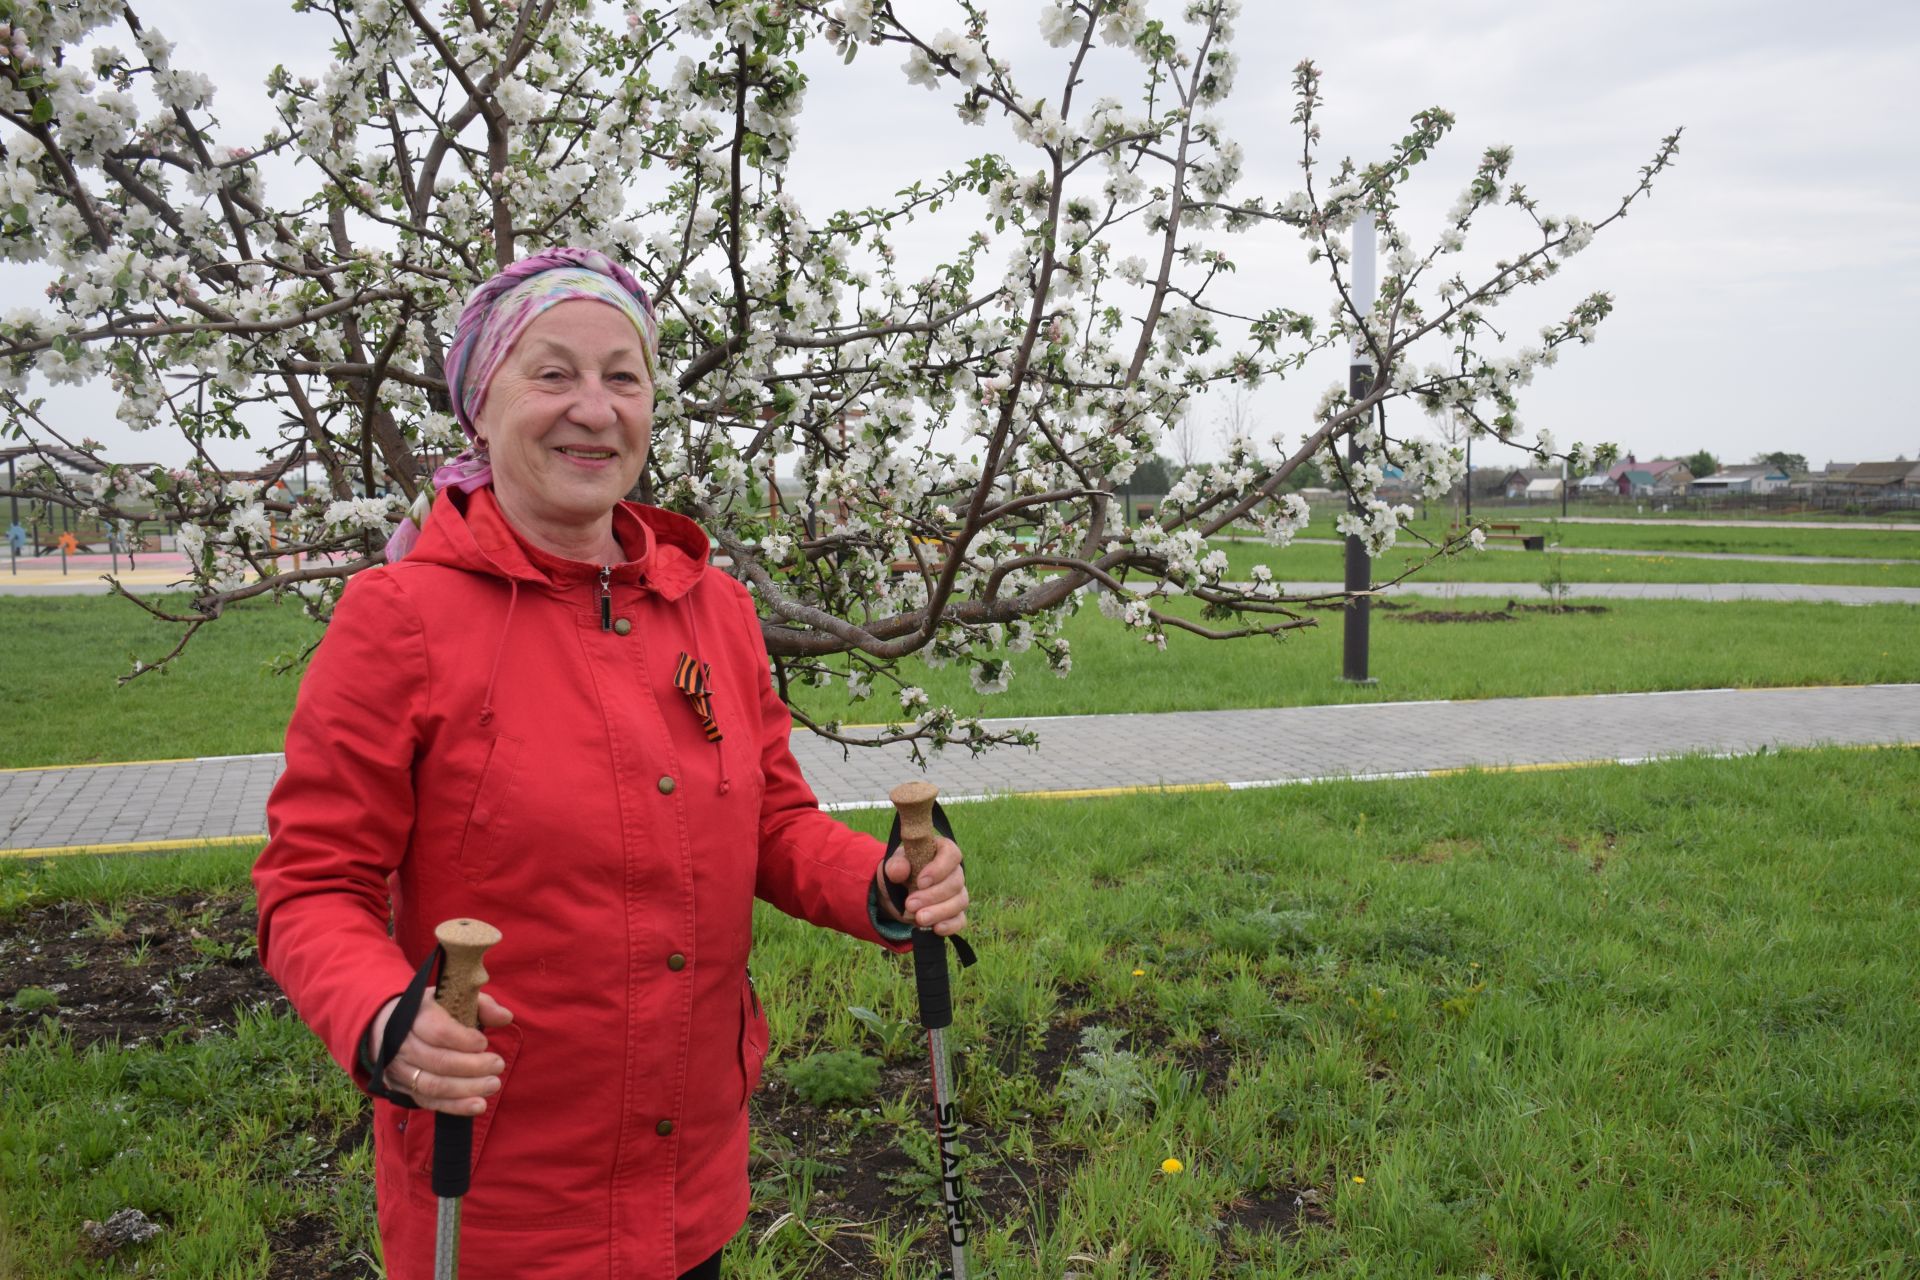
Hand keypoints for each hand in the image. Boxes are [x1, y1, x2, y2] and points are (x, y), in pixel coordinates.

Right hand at [371, 989, 514, 1116]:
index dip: (464, 1040)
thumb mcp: (451, 998)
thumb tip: (505, 1017)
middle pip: (439, 1061)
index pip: (439, 1031)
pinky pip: (429, 1102)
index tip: (484, 1043)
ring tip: (493, 1084)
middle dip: (473, 1066)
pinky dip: (455, 1107)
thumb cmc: (430, 1010)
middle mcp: (403, 1045)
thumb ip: (481, 1005)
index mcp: (415, 1016)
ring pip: (434, 1085)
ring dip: (467, 1089)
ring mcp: (400, 1070)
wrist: (386, 1025)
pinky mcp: (403, 1089)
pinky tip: (479, 1105)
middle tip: (498, 1065)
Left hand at [879, 836, 968, 934]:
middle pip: (955, 882)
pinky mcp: (955, 913)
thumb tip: (899, 870)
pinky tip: (936, 929)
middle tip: (910, 904)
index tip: (920, 882)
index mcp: (941, 852)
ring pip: (959, 902)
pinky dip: (949, 925)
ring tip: (918, 919)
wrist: (896, 894)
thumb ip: (895, 865)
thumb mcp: (891, 866)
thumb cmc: (898, 873)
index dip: (939, 868)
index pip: (951, 854)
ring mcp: (957, 893)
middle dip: (932, 896)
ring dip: (939, 912)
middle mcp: (954, 872)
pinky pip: (960, 920)